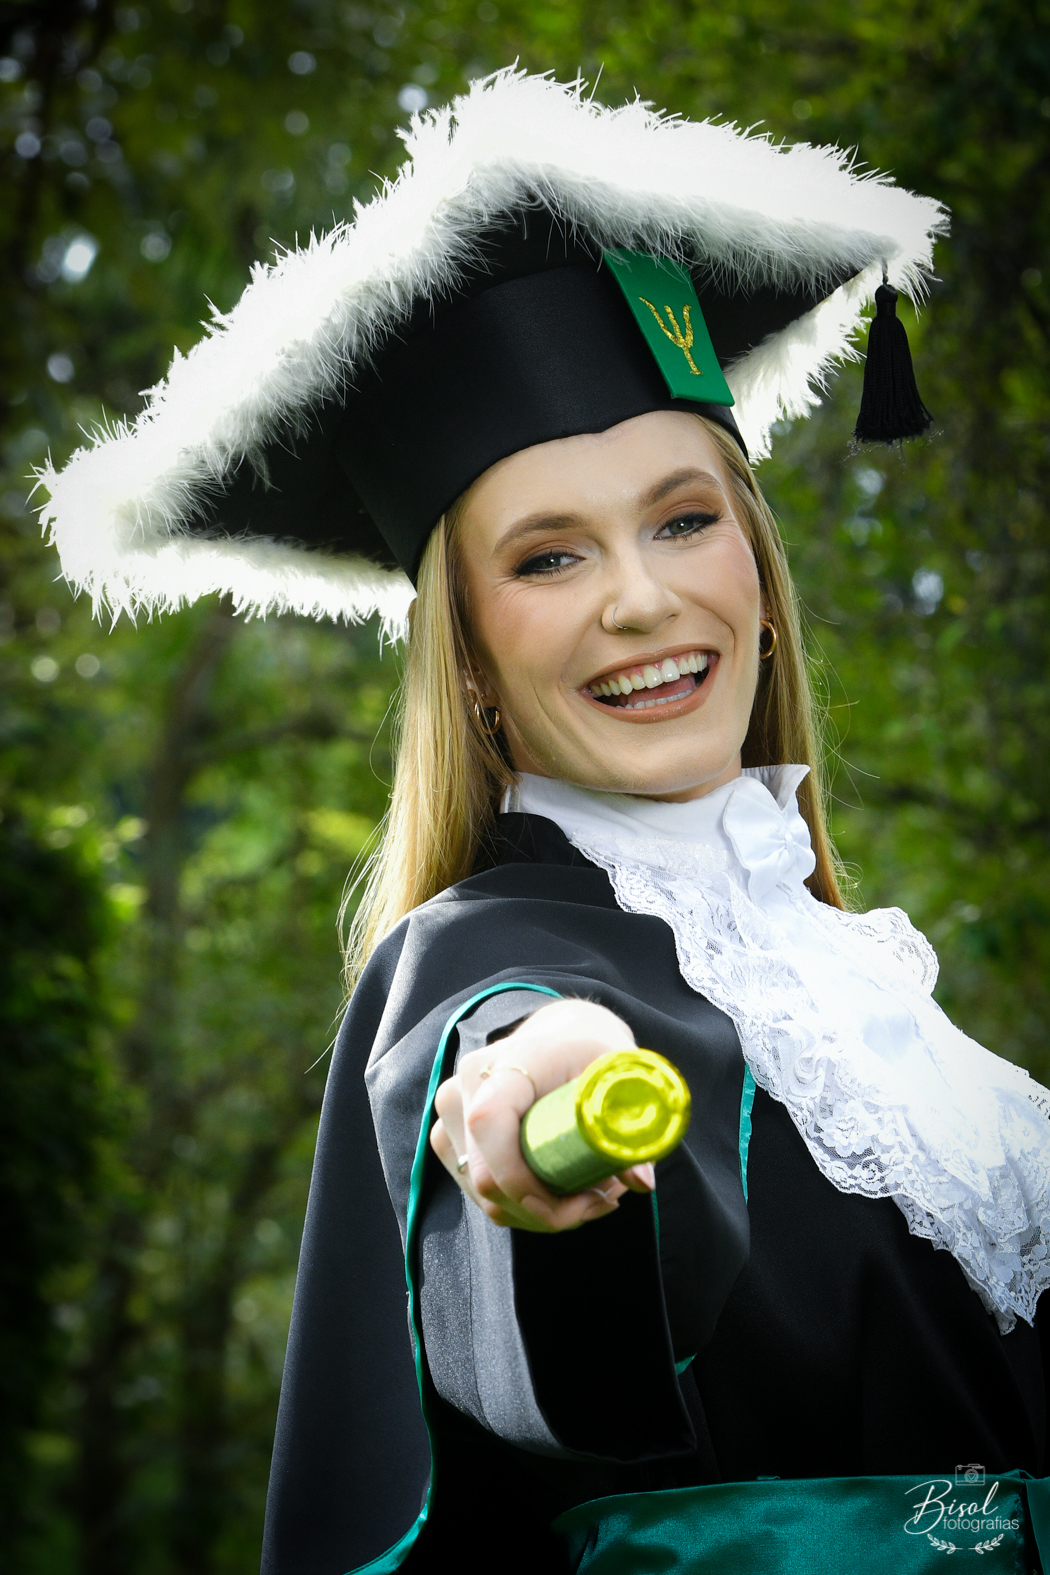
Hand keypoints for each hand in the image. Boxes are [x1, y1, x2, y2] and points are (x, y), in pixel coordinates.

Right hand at [430, 998, 655, 1232]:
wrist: (558, 1034)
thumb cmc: (590, 1051)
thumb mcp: (621, 1075)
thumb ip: (633, 1123)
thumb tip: (641, 1181)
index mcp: (508, 1062)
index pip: (489, 1123)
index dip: (520, 1178)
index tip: (577, 1204)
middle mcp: (466, 1086)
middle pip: (487, 1177)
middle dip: (548, 1211)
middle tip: (604, 1203)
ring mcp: (451, 1114)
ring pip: (484, 1195)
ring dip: (538, 1213)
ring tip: (590, 1194)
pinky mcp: (449, 1138)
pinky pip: (479, 1193)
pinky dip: (521, 1207)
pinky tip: (560, 1192)